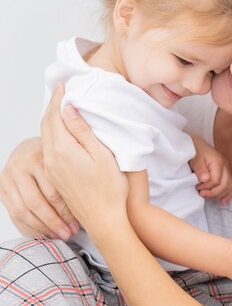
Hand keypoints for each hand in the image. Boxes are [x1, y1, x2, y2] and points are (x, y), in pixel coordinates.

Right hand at [0, 137, 78, 238]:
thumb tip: (97, 199)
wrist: (31, 149)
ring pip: (25, 209)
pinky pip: (15, 212)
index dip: (67, 211)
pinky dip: (32, 225)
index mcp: (41, 156)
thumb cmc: (59, 157)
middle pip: (38, 202)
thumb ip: (77, 170)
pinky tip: (47, 231)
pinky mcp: (1, 185)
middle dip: (56, 221)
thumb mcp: (70, 157)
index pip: (54, 191)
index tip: (79, 224)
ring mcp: (9, 175)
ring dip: (44, 226)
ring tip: (60, 235)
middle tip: (70, 233)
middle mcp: (21, 164)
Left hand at [41, 84, 128, 240]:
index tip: (64, 85)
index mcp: (63, 150)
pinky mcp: (56, 178)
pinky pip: (49, 149)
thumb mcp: (102, 155)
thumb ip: (83, 131)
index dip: (58, 98)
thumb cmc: (110, 190)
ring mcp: (52, 170)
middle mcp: (52, 159)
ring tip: (62, 108)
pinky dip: (53, 134)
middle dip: (52, 106)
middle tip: (61, 91)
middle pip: (46, 125)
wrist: (104, 220)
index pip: (55, 116)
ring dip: (51, 120)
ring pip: (46, 137)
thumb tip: (68, 109)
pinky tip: (63, 133)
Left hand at [189, 136, 231, 204]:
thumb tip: (205, 179)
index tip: (197, 187)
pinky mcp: (226, 172)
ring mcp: (227, 169)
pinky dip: (227, 194)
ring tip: (211, 199)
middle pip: (224, 185)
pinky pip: (230, 185)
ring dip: (220, 195)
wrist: (197, 144)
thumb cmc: (194, 150)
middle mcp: (225, 166)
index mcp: (218, 162)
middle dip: (213, 193)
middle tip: (201, 193)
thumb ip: (200, 168)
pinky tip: (223, 200)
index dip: (206, 187)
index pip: (216, 181)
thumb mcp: (194, 157)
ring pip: (229, 187)